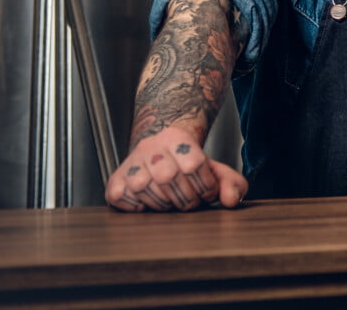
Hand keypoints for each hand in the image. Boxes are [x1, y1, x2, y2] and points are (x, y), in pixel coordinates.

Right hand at [105, 126, 247, 211]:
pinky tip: (151, 204)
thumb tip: (231, 201)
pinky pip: (122, 198)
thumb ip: (231, 183)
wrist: (161, 149)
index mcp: (177, 138)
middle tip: (191, 202)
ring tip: (173, 203)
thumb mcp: (214, 169)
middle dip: (185, 198)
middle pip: (168, 177)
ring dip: (164, 204)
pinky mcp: (115, 180)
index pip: (193, 163)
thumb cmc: (189, 163)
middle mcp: (150, 147)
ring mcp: (130, 163)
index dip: (205, 185)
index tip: (208, 193)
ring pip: (144, 189)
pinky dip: (138, 207)